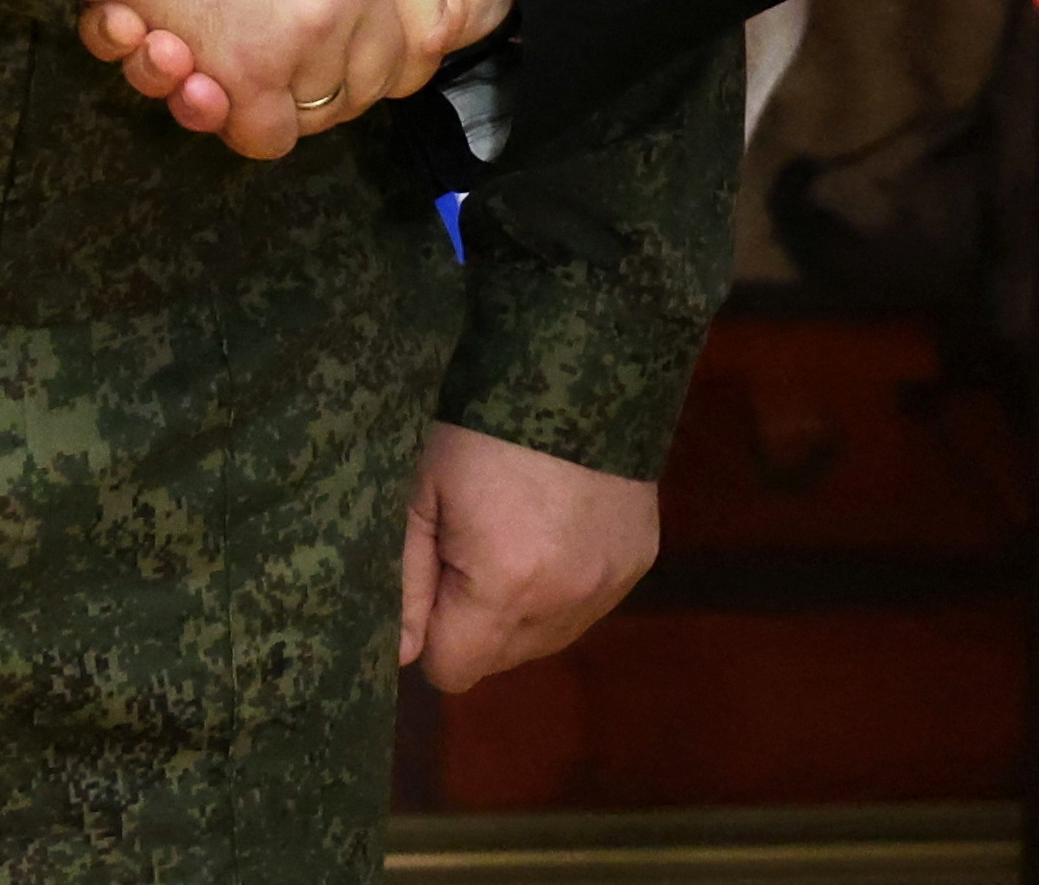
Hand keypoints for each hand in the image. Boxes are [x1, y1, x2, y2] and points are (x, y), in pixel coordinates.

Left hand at [396, 420, 656, 692]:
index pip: (454, 672)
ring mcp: (610, 585)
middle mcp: (565, 602)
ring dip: (524, 608)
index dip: (434, 636)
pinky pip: (587, 605)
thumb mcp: (424, 494)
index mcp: (505, 587)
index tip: (436, 581)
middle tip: (473, 546)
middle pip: (502, 660)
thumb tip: (399, 656)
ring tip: (518, 534)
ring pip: (547, 638)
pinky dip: (567, 583)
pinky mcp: (639, 563)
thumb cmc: (481, 427)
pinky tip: (559, 527)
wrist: (581, 365)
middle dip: (477, 622)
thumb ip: (407, 583)